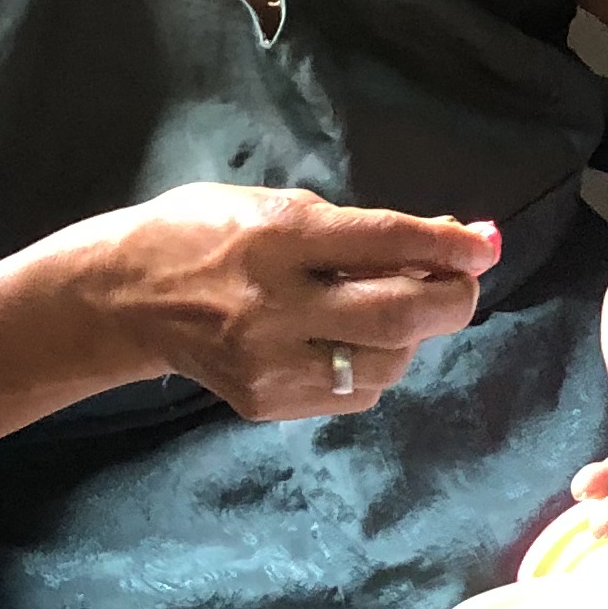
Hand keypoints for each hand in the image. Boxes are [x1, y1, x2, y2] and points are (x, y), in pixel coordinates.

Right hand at [57, 184, 495, 422]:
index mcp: (277, 239)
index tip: (486, 245)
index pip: (384, 243)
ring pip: (386, 364)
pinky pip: (353, 393)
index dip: (447, 247)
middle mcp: (276, 305)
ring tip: (397, 309)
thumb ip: (356, 228)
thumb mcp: (273, 205)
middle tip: (463, 283)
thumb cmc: (202, 232)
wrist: (121, 297)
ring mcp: (270, 362)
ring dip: (413, 336)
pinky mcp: (266, 402)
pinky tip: (354, 341)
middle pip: (399, 317)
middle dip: (450, 300)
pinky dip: (375, 367)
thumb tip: (445, 241)